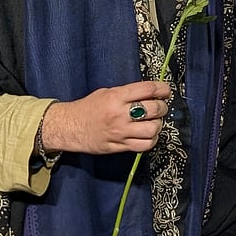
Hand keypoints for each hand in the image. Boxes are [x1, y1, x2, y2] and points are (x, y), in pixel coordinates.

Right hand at [41, 81, 171, 154]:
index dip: (162, 89)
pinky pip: (144, 145)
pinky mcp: (119, 146)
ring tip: (155, 121)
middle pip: (154, 109)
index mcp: (116, 97)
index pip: (148, 89)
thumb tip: (151, 92)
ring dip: (158, 124)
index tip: (166, 90)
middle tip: (161, 106)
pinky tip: (149, 134)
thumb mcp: (107, 93)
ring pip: (152, 129)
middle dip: (162, 106)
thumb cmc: (88, 108)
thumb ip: (128, 93)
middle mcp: (120, 114)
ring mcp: (120, 132)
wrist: (69, 127)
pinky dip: (152, 139)